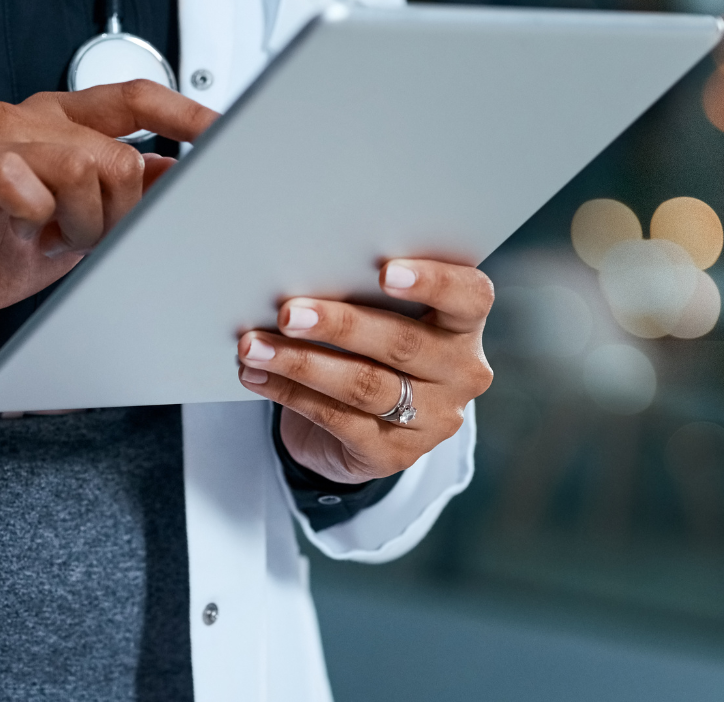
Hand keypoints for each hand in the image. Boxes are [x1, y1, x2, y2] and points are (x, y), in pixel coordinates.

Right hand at [0, 80, 216, 350]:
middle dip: (120, 210)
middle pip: (115, 150)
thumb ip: (127, 191)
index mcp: (59, 121)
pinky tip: (23, 230)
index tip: (223, 132)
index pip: (134, 97)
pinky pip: (19, 181)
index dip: (184, 114)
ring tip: (55, 238)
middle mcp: (26, 120)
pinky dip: (35, 216)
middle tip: (93, 237)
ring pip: (79, 164)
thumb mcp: (82, 221)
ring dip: (81, 221)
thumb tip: (185, 175)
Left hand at [236, 259, 493, 483]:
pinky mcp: (394, 454)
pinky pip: (336, 420)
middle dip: (339, 325)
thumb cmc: (369, 342)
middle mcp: (460, 372)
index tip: (385, 271)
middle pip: (403, 343)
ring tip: (254, 346)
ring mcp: (432, 419)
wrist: (361, 421)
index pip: (469, 297)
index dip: (433, 282)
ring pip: (364, 385)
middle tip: (288, 312)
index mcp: (464, 324)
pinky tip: (257, 376)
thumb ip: (363, 291)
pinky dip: (289, 393)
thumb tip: (302, 269)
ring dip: (300, 363)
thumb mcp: (380, 313)